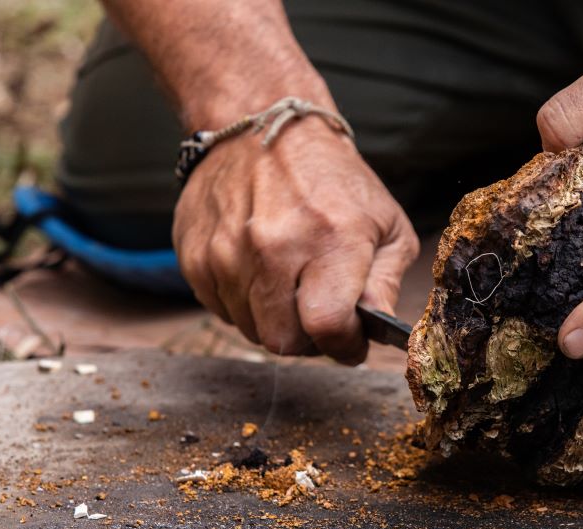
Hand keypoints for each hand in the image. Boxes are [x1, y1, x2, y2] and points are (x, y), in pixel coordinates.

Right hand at [173, 119, 418, 362]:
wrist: (265, 128)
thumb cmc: (335, 182)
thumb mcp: (387, 225)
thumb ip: (386, 284)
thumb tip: (375, 328)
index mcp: (330, 239)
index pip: (327, 326)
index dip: (344, 346)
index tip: (352, 341)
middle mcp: (273, 247)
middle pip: (284, 340)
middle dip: (309, 340)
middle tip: (321, 316)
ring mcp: (226, 252)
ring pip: (251, 330)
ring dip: (276, 321)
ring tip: (291, 285)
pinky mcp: (195, 255)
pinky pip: (221, 310)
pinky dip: (245, 304)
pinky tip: (261, 272)